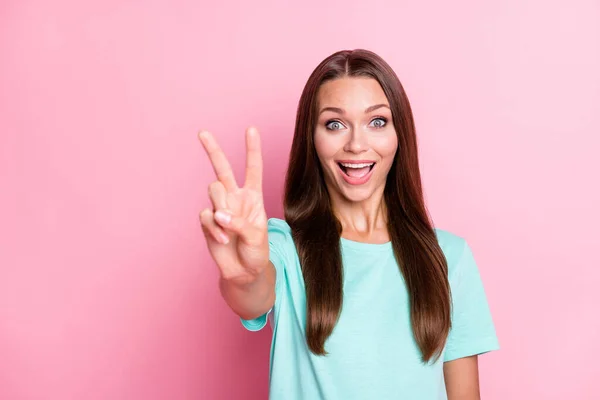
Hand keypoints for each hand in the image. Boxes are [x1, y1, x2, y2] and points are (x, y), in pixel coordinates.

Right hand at [198, 127, 268, 284]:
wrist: (244, 272)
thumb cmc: (256, 252)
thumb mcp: (257, 236)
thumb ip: (239, 223)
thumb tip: (218, 214)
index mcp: (253, 196)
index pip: (253, 168)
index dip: (252, 149)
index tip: (251, 129)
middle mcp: (235, 198)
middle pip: (222, 169)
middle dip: (213, 150)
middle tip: (203, 132)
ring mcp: (220, 209)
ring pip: (213, 191)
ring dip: (221, 208)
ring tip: (229, 228)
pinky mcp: (208, 222)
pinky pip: (207, 216)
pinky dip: (215, 229)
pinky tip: (223, 240)